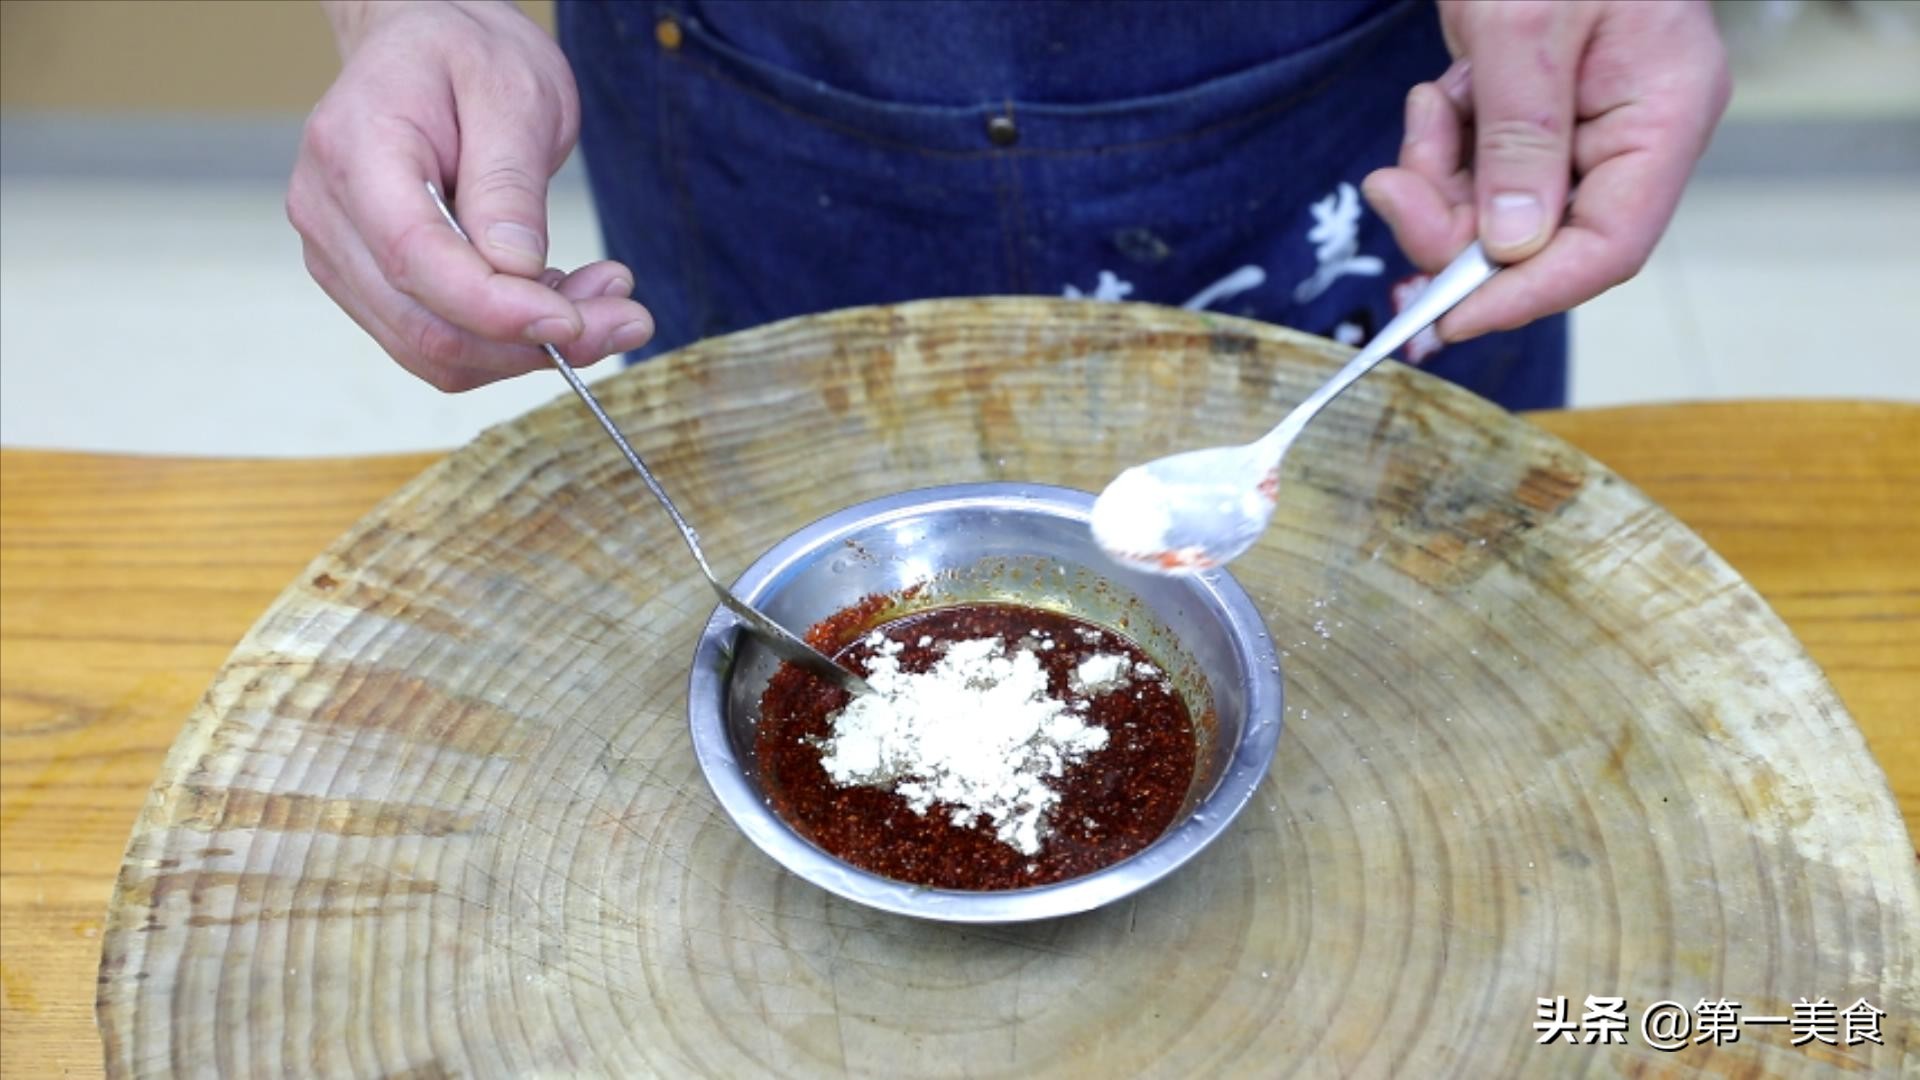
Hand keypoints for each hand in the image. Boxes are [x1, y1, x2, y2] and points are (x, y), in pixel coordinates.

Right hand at [288, 1, 653, 390]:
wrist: (425, 45)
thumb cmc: (464, 54)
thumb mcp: (513, 91)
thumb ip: (509, 183)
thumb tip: (517, 270)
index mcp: (353, 151)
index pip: (416, 259)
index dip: (499, 309)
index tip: (578, 321)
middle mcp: (330, 215)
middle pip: (425, 325)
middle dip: (532, 342)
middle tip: (626, 317)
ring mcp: (342, 257)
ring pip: (434, 351)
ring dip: (528, 348)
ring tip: (603, 297)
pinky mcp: (369, 284)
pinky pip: (439, 340)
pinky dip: (508, 339)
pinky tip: (559, 297)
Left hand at [1363, 0, 1729, 341]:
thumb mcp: (1527, 26)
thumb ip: (1519, 137)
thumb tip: (1511, 245)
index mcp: (1666, 113)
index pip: (1610, 246)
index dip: (1528, 295)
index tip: (1449, 320)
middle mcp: (1632, 133)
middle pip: (1542, 241)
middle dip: (1456, 230)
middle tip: (1393, 195)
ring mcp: (1581, 128)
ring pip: (1496, 213)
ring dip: (1438, 185)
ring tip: (1425, 114)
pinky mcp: (1530, 118)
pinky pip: (1477, 173)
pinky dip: (1439, 152)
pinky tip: (1435, 99)